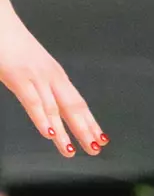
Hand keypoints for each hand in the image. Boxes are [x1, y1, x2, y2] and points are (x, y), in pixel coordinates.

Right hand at [0, 14, 102, 157]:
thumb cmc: (10, 44)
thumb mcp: (28, 67)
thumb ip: (37, 86)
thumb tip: (45, 106)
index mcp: (55, 75)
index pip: (77, 102)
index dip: (89, 122)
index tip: (100, 139)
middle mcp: (51, 76)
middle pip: (73, 107)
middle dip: (85, 130)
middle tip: (96, 149)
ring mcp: (36, 75)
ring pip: (54, 108)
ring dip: (64, 131)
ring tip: (72, 150)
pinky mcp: (18, 75)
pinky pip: (32, 99)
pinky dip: (42, 117)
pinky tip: (49, 133)